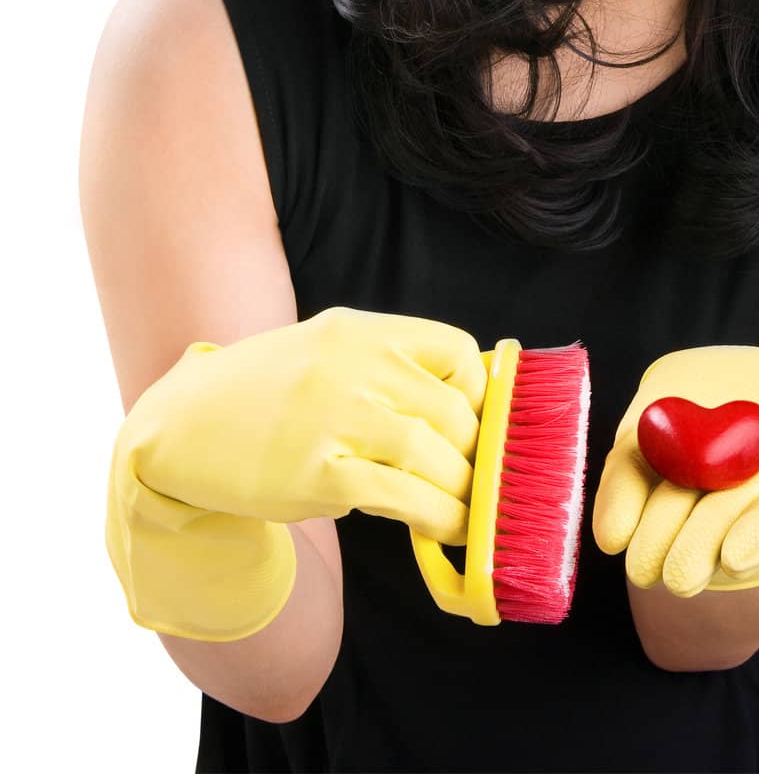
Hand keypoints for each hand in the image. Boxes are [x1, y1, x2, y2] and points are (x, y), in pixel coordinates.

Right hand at [105, 305, 487, 639]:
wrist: (181, 427)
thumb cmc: (263, 393)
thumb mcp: (325, 353)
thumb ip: (384, 368)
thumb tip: (463, 411)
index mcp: (358, 330)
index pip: (455, 349)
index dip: (478, 392)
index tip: (474, 424)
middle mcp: (352, 365)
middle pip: (452, 411)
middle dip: (474, 454)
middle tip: (476, 481)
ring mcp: (336, 417)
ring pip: (433, 455)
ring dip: (462, 493)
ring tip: (467, 514)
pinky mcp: (318, 473)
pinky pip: (402, 496)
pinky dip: (433, 516)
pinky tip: (439, 528)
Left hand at [592, 345, 758, 597]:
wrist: (752, 376)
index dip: (753, 542)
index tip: (735, 557)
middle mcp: (724, 505)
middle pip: (705, 535)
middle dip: (691, 553)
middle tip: (678, 576)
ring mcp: (679, 483)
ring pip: (659, 521)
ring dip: (651, 540)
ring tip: (643, 561)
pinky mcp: (640, 454)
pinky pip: (623, 484)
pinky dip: (615, 508)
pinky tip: (612, 532)